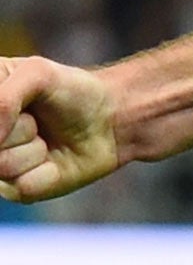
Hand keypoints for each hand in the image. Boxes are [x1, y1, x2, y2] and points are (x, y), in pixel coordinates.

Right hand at [0, 57, 121, 203]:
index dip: (2, 115)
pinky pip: (20, 186)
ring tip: (43, 136)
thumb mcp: (37, 74)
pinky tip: (50, 159)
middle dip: (17, 128)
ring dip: (32, 147)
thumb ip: (2, 99)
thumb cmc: (72, 91)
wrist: (110, 119)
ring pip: (1, 165)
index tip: (25, 109)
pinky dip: (43, 171)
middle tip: (35, 120)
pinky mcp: (15, 190)